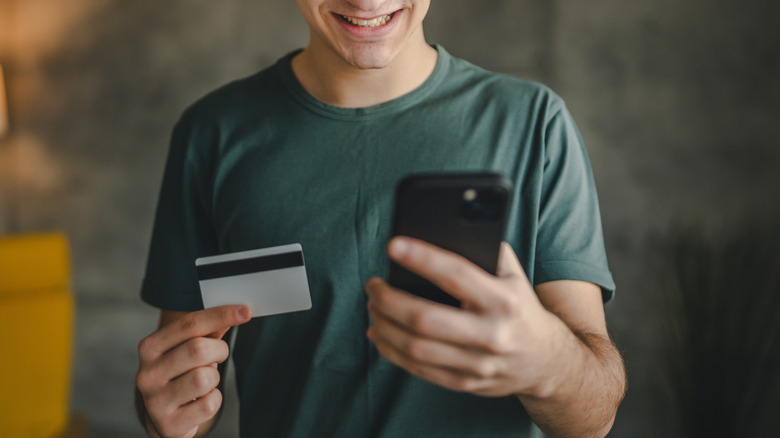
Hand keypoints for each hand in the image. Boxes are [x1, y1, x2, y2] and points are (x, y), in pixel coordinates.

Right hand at [136, 305, 251, 437]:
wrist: (163, 419)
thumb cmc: (179, 377)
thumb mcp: (187, 351)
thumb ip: (208, 331)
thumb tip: (236, 313)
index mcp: (150, 348)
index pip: (189, 324)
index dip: (220, 315)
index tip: (245, 311)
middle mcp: (147, 373)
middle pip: (198, 349)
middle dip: (219, 351)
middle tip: (219, 356)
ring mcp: (155, 400)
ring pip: (204, 378)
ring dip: (215, 379)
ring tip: (205, 382)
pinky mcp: (168, 423)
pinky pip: (209, 404)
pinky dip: (214, 400)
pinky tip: (202, 401)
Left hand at [365, 237, 569, 397]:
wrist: (546, 361)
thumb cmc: (519, 306)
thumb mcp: (514, 274)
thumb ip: (487, 249)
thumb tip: (443, 226)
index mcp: (505, 300)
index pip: (456, 274)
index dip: (421, 258)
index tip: (393, 245)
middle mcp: (492, 334)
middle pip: (425, 317)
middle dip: (390, 299)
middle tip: (373, 285)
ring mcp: (478, 363)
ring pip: (415, 347)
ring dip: (384, 325)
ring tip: (373, 306)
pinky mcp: (465, 383)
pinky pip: (418, 369)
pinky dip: (390, 350)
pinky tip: (379, 333)